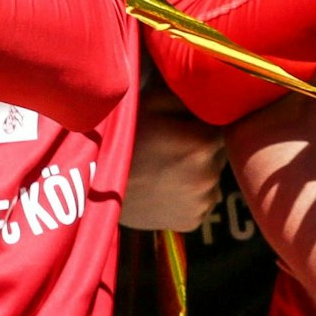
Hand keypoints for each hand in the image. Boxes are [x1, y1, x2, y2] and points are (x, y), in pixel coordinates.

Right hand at [120, 86, 225, 230]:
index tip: (183, 125)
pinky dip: (188, 196)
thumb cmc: (121, 138)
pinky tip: (164, 188)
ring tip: (165, 169)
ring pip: (209, 180)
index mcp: (204, 141)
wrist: (93, 184)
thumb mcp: (149, 102)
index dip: (202, 124)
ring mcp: (202, 201)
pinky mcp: (193, 222)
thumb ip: (184, 96)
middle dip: (200, 149)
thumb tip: (208, 93)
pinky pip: (199, 203)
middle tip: (172, 146)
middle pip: (217, 155)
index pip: (222, 127)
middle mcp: (211, 174)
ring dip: (196, 173)